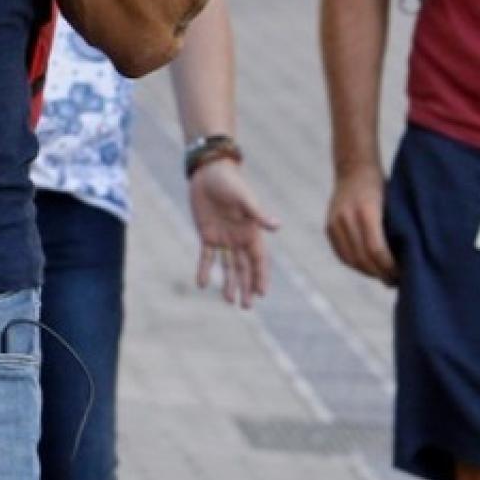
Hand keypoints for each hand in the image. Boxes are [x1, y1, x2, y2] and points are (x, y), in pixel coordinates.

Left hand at [189, 161, 278, 307]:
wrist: (209, 172)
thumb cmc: (230, 183)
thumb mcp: (245, 198)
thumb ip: (258, 214)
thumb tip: (277, 227)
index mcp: (252, 231)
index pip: (259, 260)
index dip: (260, 276)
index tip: (262, 294)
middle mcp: (239, 238)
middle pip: (245, 268)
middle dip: (246, 287)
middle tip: (246, 306)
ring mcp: (223, 238)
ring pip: (228, 266)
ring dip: (229, 283)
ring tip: (229, 301)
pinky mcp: (207, 234)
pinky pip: (206, 257)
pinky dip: (205, 270)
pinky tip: (202, 284)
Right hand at [326, 164, 397, 284]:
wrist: (354, 168)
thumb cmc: (383, 186)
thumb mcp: (393, 204)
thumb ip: (396, 229)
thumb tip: (408, 259)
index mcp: (367, 211)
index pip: (377, 250)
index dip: (390, 267)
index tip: (403, 275)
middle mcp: (347, 218)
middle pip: (363, 258)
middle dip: (380, 273)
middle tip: (396, 282)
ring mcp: (335, 223)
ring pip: (351, 259)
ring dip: (368, 272)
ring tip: (384, 278)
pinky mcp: (329, 228)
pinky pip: (342, 254)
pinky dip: (355, 265)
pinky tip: (369, 269)